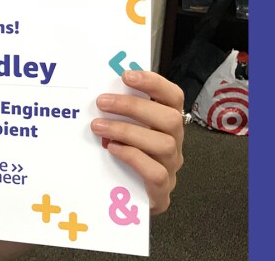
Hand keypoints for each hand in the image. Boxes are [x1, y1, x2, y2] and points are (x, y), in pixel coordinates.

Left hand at [90, 69, 184, 213]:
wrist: (130, 197)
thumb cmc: (126, 154)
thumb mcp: (125, 127)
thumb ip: (121, 110)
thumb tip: (100, 89)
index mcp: (167, 122)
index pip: (173, 96)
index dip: (154, 83)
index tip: (126, 75)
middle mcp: (175, 142)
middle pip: (170, 119)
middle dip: (133, 107)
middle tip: (102, 102)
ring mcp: (171, 166)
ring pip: (164, 144)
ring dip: (128, 131)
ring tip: (99, 127)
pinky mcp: (162, 190)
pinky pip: (156, 173)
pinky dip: (133, 158)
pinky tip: (113, 149)